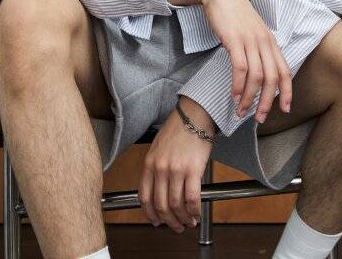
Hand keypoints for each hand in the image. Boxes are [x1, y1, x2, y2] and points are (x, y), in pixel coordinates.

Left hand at [138, 102, 212, 232]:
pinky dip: (194, 210)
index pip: (144, 197)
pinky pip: (192, 198)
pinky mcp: (193, 170)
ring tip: (189, 222)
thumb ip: (155, 168)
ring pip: (177, 205)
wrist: (193, 115)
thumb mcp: (158, 148)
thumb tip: (159, 190)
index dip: (150, 214)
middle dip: (169, 221)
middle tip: (176, 227)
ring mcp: (176, 170)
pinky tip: (197, 213)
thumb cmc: (177, 129)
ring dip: (183, 219)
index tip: (156, 222)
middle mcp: (160, 169)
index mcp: (149, 163)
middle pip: (161, 205)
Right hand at [197, 0, 291, 122]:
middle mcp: (264, 41)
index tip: (285, 109)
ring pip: (256, 76)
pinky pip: (240, 67)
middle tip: (259, 118)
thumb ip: (258, 48)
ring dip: (249, 98)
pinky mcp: (234, 39)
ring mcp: (250, 40)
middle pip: (272, 78)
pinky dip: (238, 84)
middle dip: (267, 102)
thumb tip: (259, 71)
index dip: (286, 92)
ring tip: (241, 111)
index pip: (284, 71)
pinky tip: (233, 94)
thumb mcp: (252, 30)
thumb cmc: (234, 13)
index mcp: (270, 41)